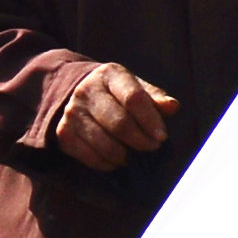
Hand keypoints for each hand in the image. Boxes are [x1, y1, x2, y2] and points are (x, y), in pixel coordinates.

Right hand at [46, 61, 177, 168]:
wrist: (75, 92)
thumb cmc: (115, 93)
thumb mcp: (135, 87)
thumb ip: (154, 97)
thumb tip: (173, 107)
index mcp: (109, 74)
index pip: (133, 98)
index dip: (150, 120)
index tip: (162, 136)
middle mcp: (86, 91)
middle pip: (119, 123)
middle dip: (140, 140)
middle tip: (151, 146)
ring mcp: (72, 112)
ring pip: (105, 143)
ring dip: (124, 154)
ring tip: (132, 154)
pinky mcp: (64, 132)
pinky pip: (89, 156)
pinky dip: (107, 163)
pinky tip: (115, 159)